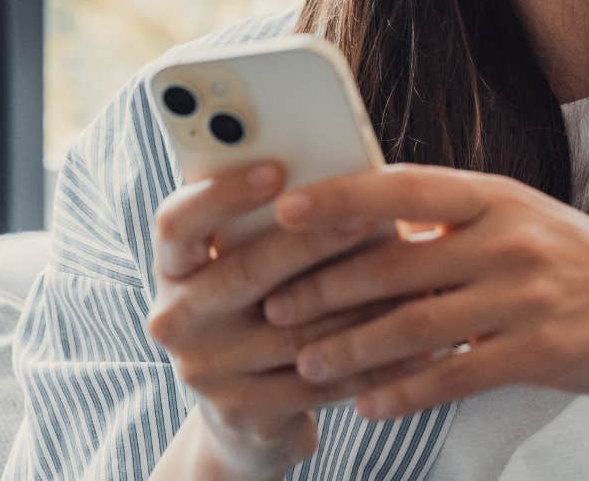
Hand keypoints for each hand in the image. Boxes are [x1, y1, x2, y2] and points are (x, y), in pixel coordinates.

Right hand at [145, 161, 419, 478]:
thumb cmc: (260, 313)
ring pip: (293, 330)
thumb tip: (342, 177)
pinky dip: (371, 364)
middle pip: (245, 271)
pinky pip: (318, 381)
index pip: (176, 222)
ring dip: (358, 305)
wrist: (245, 418)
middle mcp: (175, 319)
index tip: (278, 169)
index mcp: (172, 268)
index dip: (223, 193)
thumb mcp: (246, 267)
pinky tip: (416, 348)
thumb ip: (271, 227)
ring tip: (412, 279)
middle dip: (314, 241)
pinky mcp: (242, 413)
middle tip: (370, 216)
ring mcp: (204, 372)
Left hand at [261, 164, 588, 420]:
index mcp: (494, 195)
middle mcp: (507, 237)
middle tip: (273, 305)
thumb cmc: (583, 261)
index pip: (400, 186)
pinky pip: (453, 374)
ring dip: (351, 347)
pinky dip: (403, 390)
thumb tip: (366, 224)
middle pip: (393, 261)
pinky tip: (369, 404)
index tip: (282, 210)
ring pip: (414, 323)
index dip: (338, 197)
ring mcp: (525, 295)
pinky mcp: (541, 352)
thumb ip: (452, 223)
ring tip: (307, 363)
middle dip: (324, 287)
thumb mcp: (521, 218)